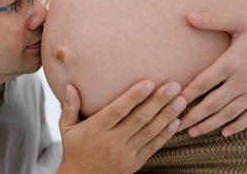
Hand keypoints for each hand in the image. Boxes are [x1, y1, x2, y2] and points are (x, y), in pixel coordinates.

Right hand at [56, 80, 186, 173]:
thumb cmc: (74, 148)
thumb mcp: (66, 128)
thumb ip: (69, 106)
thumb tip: (70, 86)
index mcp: (95, 130)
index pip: (117, 111)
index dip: (133, 97)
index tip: (148, 82)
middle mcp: (112, 141)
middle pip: (139, 119)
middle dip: (158, 102)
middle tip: (174, 86)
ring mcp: (125, 154)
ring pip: (149, 132)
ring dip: (167, 115)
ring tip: (181, 100)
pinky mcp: (134, 163)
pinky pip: (153, 147)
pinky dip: (166, 134)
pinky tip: (176, 121)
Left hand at [179, 12, 246, 136]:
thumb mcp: (240, 21)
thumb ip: (214, 20)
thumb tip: (188, 16)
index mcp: (231, 63)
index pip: (203, 83)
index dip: (186, 94)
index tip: (171, 102)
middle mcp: (242, 81)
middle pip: (213, 103)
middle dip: (193, 116)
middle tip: (176, 125)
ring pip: (229, 114)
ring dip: (210, 125)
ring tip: (193, 132)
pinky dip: (238, 126)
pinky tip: (225, 133)